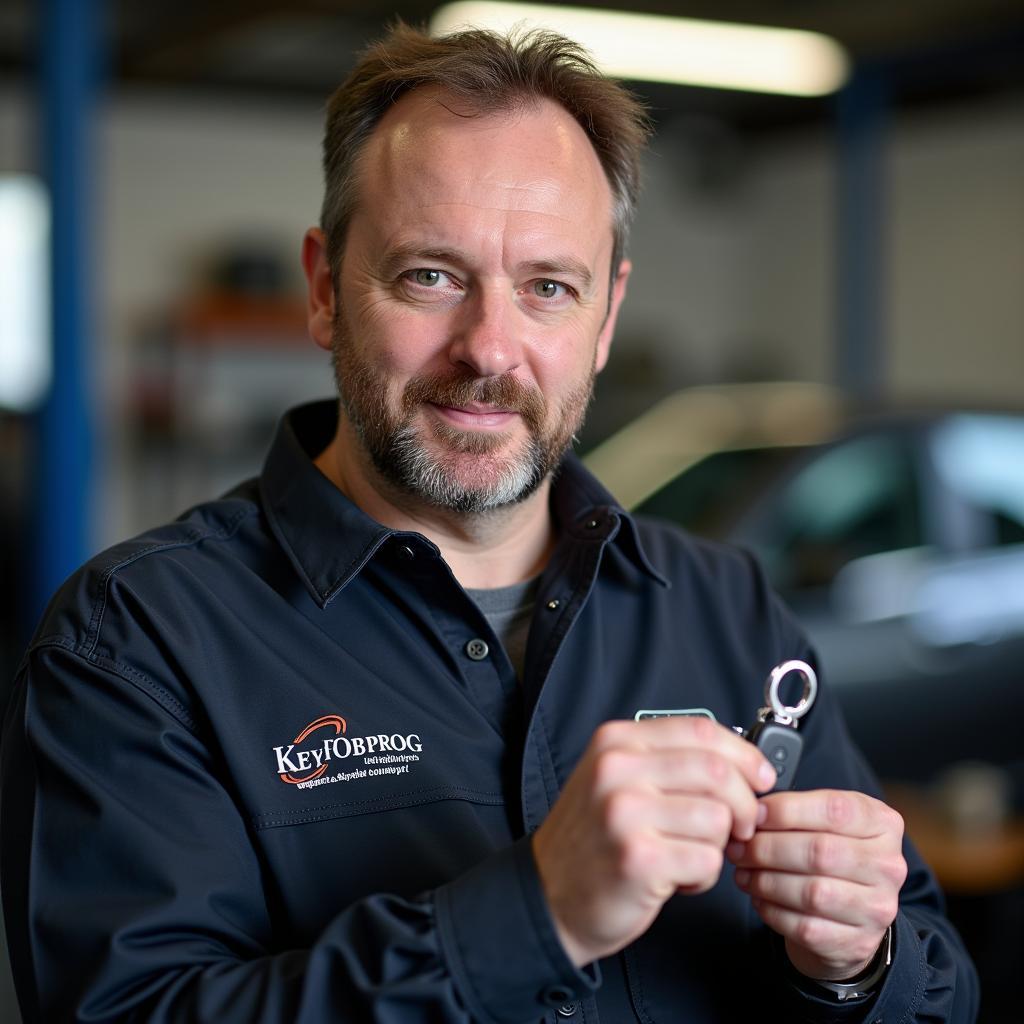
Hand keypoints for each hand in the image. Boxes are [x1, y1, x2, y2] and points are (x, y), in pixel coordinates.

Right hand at [533, 717, 777, 966]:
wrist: (548, 895)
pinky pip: (707, 861)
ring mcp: (625, 813)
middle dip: (745, 804)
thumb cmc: (593, 839)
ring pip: (718, 819)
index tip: (761, 776)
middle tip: (742, 826)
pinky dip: (703, 877)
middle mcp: (618, 769)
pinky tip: (675, 878)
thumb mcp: (617, 779)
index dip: (743, 754)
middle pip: (717, 771)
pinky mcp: (639, 859)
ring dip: (717, 847)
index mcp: (617, 742)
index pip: (700, 729)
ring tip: (685, 855)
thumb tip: (741, 763)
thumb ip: (668, 761)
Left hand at [727, 789, 906, 980]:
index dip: (787, 810)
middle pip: (820, 852)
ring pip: (812, 893)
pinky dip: (773, 911)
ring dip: (766, 881)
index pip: (835, 810)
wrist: (851, 911)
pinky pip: (805, 927)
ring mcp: (877, 908)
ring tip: (743, 872)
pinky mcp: (858, 942)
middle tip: (738, 847)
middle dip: (767, 848)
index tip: (754, 814)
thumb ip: (797, 809)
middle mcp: (888, 866)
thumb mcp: (826, 820)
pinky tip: (758, 897)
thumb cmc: (831, 853)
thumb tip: (752, 808)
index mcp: (882, 824)